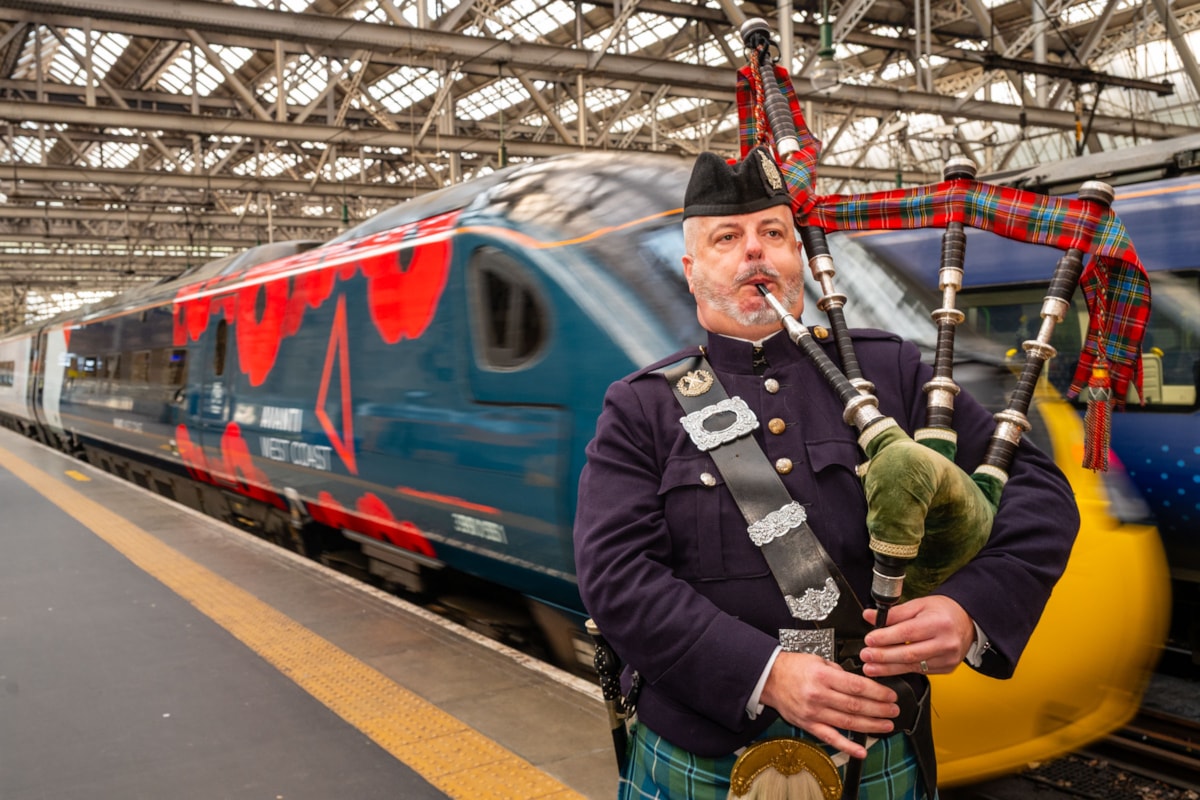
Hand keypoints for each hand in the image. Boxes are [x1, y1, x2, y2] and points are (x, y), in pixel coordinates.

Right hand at [759, 651, 899, 758]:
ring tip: (886, 725)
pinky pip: (830, 738)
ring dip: (870, 726)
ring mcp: (814, 713)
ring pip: (847, 723)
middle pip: (855, 705)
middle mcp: (819, 696)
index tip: (890, 695)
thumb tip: (859, 683)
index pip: (857, 686)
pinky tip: (861, 750)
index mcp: (822, 677)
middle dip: (879, 709)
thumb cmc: (793, 668)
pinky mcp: (808, 725)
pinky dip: (847, 746)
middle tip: (893, 710)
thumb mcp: (818, 661)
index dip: (877, 692)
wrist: (768, 678)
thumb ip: (839, 672)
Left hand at [859, 595, 974, 677]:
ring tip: (871, 667)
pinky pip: (920, 671)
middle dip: (884, 656)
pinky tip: (888, 669)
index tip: (869, 640)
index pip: (907, 632)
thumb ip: (894, 613)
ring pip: (913, 666)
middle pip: (910, 653)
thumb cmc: (942, 611)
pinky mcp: (947, 668)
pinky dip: (902, 670)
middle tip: (866, 656)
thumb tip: (869, 616)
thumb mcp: (919, 605)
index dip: (886, 638)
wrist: (967, 621)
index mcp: (938, 623)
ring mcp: (948, 658)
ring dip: (889, 668)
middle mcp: (946, 642)